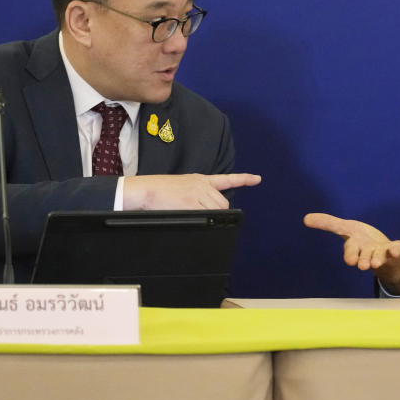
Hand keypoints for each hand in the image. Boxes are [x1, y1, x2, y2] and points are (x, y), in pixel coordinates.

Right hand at [123, 173, 260, 209]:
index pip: (226, 179)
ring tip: (187, 212)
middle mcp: (202, 184)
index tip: (257, 178)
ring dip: (210, 217)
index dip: (243, 179)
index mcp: (199, 179)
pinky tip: (191, 215)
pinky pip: (206, 216)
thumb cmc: (156, 190)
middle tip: (198, 213)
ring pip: (217, 211)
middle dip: (217, 212)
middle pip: (223, 203)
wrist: (142, 189)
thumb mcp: (180, 186)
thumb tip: (205, 210)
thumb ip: (195, 194)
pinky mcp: (191, 203)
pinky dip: (204, 221)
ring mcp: (198, 193)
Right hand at [304, 212, 399, 294]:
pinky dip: (396, 250)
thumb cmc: (363, 242)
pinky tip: (395, 249)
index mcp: (356, 246)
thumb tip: (305, 218)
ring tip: (376, 263)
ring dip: (377, 259)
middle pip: (364, 256)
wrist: (388, 260)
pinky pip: (397, 250)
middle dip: (363, 260)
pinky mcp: (396, 252)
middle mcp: (369, 252)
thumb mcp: (346, 229)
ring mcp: (383, 252)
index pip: (351, 249)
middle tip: (363, 265)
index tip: (350, 261)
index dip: (350, 254)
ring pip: (379, 256)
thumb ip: (328, 223)